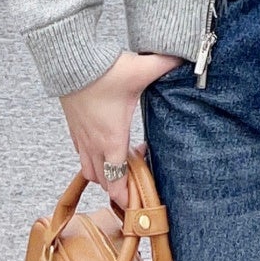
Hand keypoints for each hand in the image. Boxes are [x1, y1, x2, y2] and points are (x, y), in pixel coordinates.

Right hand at [59, 49, 184, 209]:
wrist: (71, 61)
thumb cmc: (106, 72)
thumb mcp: (142, 69)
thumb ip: (168, 65)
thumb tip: (189, 59)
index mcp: (112, 140)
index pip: (116, 182)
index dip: (126, 197)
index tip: (137, 201)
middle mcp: (94, 144)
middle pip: (103, 181)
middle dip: (118, 186)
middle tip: (137, 175)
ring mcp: (81, 137)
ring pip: (89, 170)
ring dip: (103, 173)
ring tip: (121, 161)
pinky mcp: (73, 127)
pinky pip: (80, 153)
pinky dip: (91, 158)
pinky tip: (104, 144)